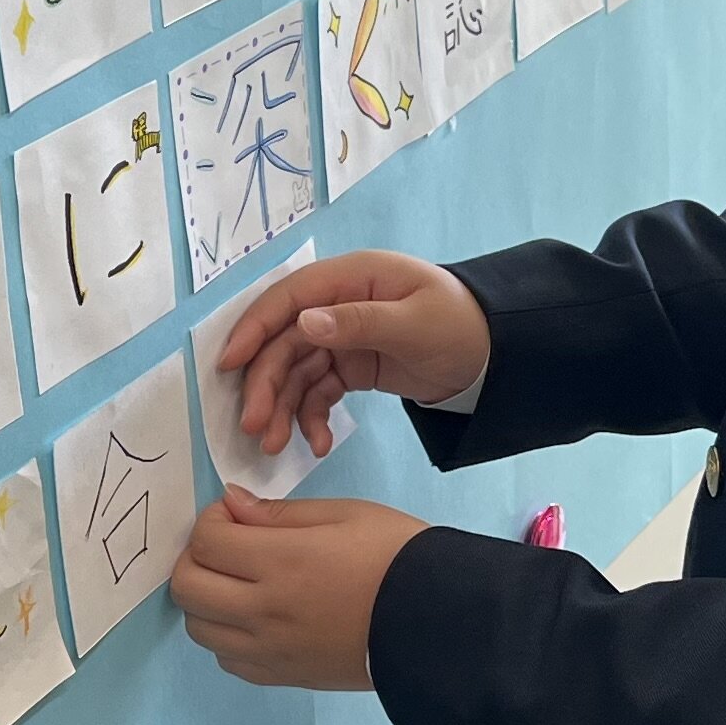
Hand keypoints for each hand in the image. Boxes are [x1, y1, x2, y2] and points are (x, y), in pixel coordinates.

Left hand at [169, 492, 425, 689]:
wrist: (437, 623)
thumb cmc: (397, 557)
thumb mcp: (345, 515)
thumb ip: (280, 514)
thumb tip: (231, 506)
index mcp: (283, 562)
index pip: (207, 541)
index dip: (211, 521)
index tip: (237, 516)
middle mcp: (265, 611)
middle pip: (187, 587)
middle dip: (196, 557)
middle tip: (229, 546)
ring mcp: (269, 650)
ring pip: (198, 628)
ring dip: (207, 599)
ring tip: (241, 584)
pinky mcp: (281, 676)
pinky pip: (226, 659)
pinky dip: (227, 635)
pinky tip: (256, 617)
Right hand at [213, 252, 491, 459]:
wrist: (497, 356)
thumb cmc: (461, 325)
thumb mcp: (414, 323)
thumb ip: (360, 322)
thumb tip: (304, 323)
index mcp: (353, 278)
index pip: (289, 298)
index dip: (255, 328)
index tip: (228, 365)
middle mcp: (340, 304)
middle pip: (285, 342)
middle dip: (266, 385)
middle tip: (253, 428)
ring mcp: (344, 336)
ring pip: (296, 372)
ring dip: (282, 408)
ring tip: (274, 446)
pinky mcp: (352, 366)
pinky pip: (318, 392)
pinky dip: (312, 418)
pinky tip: (318, 444)